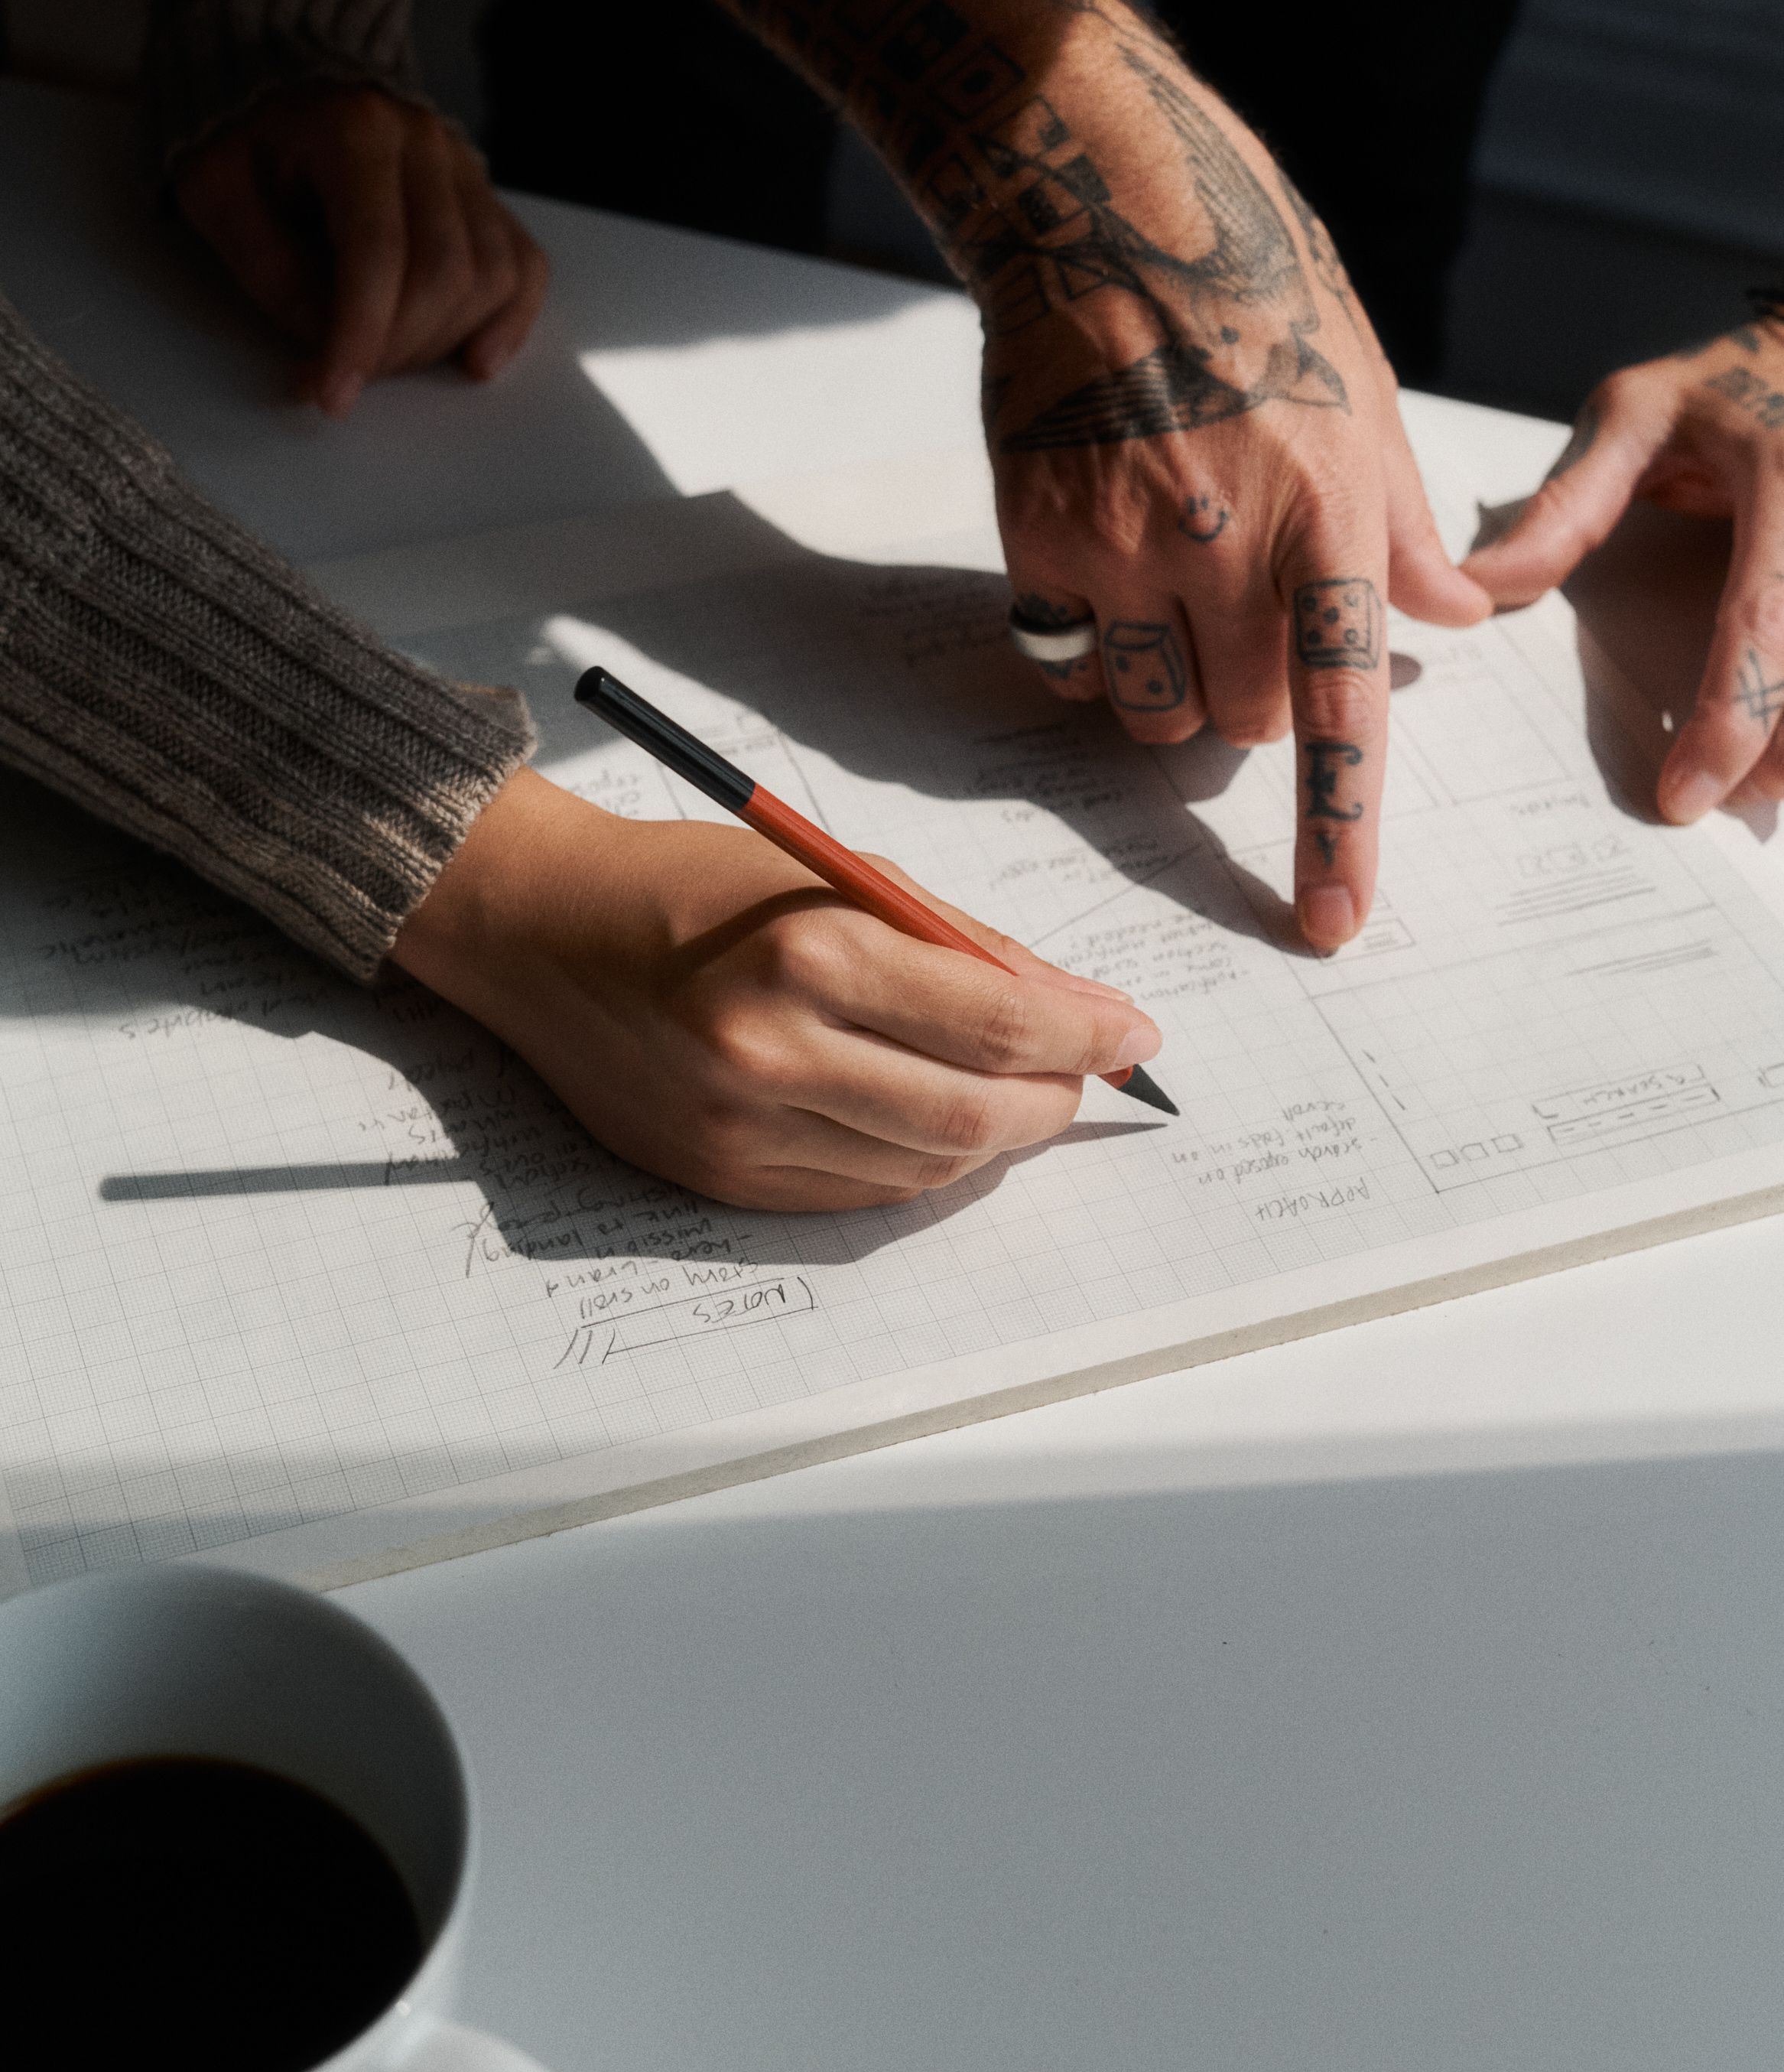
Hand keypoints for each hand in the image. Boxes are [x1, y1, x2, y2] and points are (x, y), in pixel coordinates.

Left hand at [173, 85, 548, 414]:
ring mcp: (463, 165)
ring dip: (443, 339)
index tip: (332, 395)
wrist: (279, 64)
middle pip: (446, 271)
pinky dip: (510, 319)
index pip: (377, 251)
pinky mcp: (482, 191)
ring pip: (492, 274)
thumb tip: (327, 346)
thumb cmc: (243, 134)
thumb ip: (267, 267)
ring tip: (388, 356)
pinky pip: (523, 263)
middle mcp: (424, 140)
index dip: (359, 335)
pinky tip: (477, 358)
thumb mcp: (217, 190)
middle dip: (397, 346)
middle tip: (348, 374)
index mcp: (353, 129)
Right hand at [390, 769, 1161, 1211]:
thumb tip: (1078, 1008)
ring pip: (921, 1171)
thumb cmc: (697, 884)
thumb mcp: (839, 878)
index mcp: (809, 956)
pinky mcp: (713, 1177)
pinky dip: (916, 1166)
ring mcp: (738, 1129)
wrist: (542, 931)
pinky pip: (853, 1193)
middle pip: (970, 1120)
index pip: (993, 1022)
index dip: (1084, 1036)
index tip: (1133, 1035)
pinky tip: (931, 1122)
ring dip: (991, 1141)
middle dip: (1053, 1103)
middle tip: (1085, 1076)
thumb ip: (961, 945)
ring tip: (1012, 1093)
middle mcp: (771, 1053)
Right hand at [943, 0, 1489, 953]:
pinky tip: (1105, 565)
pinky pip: (1072, 660)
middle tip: (1248, 617)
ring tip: (1175, 597)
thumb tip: (1458, 618)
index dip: (1335, 833)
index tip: (1328, 926)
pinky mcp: (1038, 539)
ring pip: (1151, 713)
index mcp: (1328, 518)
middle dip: (1255, 700)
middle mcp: (1223, 547)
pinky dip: (1094, 647)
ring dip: (1172, 689)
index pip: (1340, 711)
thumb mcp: (1367, 400)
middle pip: (1242, 722)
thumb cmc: (1260, 296)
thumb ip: (1408, 530)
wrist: (1105, 207)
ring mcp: (1120, 549)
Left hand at [1464, 321, 1783, 819]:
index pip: (1761, 616)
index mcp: (1783, 473)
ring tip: (1765, 788)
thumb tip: (1482, 588)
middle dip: (1782, 748)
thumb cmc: (1723, 386)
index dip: (1732, 713)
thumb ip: (1569, 504)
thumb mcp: (1639, 416)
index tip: (1686, 795)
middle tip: (1732, 807)